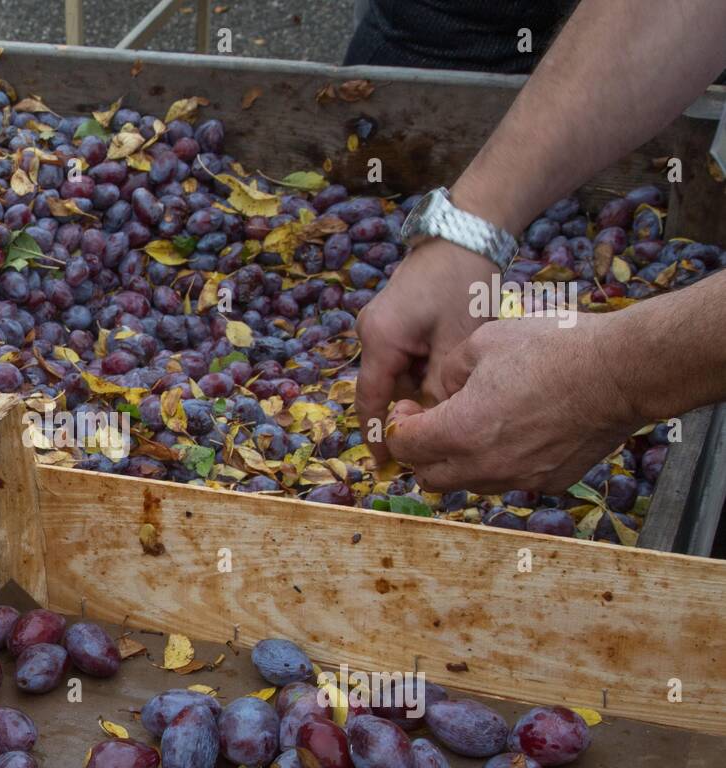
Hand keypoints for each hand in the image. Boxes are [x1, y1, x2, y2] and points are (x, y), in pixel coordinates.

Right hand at [357, 240, 499, 461]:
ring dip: (419, 390)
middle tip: (434, 437)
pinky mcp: (396, 318)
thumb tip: (433, 421)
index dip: (378, 434)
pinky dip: (422, 372)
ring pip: (397, 374)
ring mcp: (382, 324)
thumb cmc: (463, 281)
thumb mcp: (457, 340)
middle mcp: (371, 332)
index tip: (386, 465)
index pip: (370, 399)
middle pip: (384, 387)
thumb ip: (440, 385)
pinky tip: (447, 378)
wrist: (467, 231)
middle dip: (407, 412)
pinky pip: (404, 357)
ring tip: (449, 405)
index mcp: (380, 338)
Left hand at [383, 312, 639, 493]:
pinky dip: (497, 463)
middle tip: (429, 422)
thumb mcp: (483, 343)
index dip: (399, 425)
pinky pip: (507, 480)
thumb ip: (447, 373)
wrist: (620, 371)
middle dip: (421, 451)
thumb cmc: (552, 349)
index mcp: (460, 431)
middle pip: (429, 477)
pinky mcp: (549, 482)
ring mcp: (519, 478)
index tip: (407, 408)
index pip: (405, 446)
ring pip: (467, 483)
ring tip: (471, 426)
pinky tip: (512, 433)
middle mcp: (485, 465)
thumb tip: (441, 392)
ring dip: (457, 461)